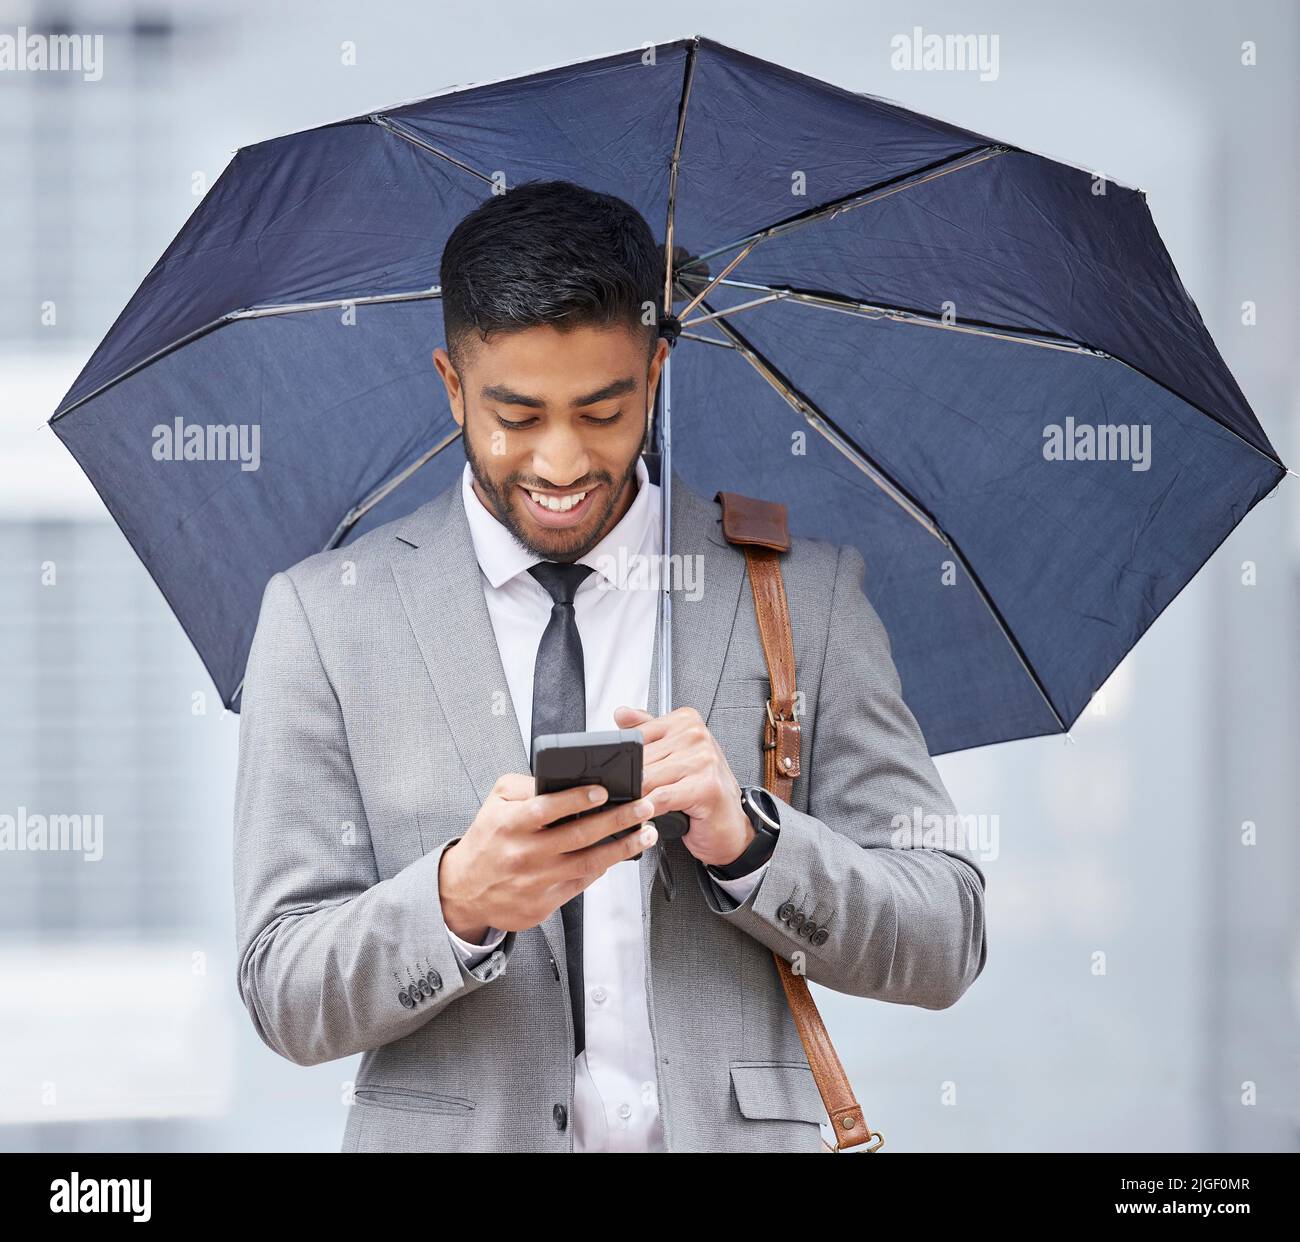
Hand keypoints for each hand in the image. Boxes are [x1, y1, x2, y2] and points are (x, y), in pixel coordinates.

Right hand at [438, 775, 658, 937]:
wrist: (464, 890)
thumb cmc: (487, 840)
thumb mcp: (495, 803)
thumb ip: (525, 785)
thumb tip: (560, 777)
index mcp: (511, 824)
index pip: (548, 808)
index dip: (577, 798)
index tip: (604, 789)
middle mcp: (524, 853)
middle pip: (579, 836)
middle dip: (617, 820)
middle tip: (643, 807)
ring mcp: (536, 881)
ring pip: (588, 862)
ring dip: (623, 847)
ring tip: (646, 833)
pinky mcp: (544, 903)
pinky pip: (582, 882)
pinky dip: (604, 867)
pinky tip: (621, 853)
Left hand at [613, 705, 753, 868]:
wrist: (730, 823)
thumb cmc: (703, 790)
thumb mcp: (674, 755)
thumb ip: (648, 732)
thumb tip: (621, 715)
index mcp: (686, 721)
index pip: (638, 735)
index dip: (625, 760)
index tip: (620, 775)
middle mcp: (696, 735)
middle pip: (641, 759)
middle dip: (629, 783)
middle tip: (625, 797)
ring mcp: (703, 759)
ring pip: (648, 778)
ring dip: (636, 799)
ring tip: (634, 809)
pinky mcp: (705, 786)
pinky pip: (662, 797)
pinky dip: (649, 809)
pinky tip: (647, 815)